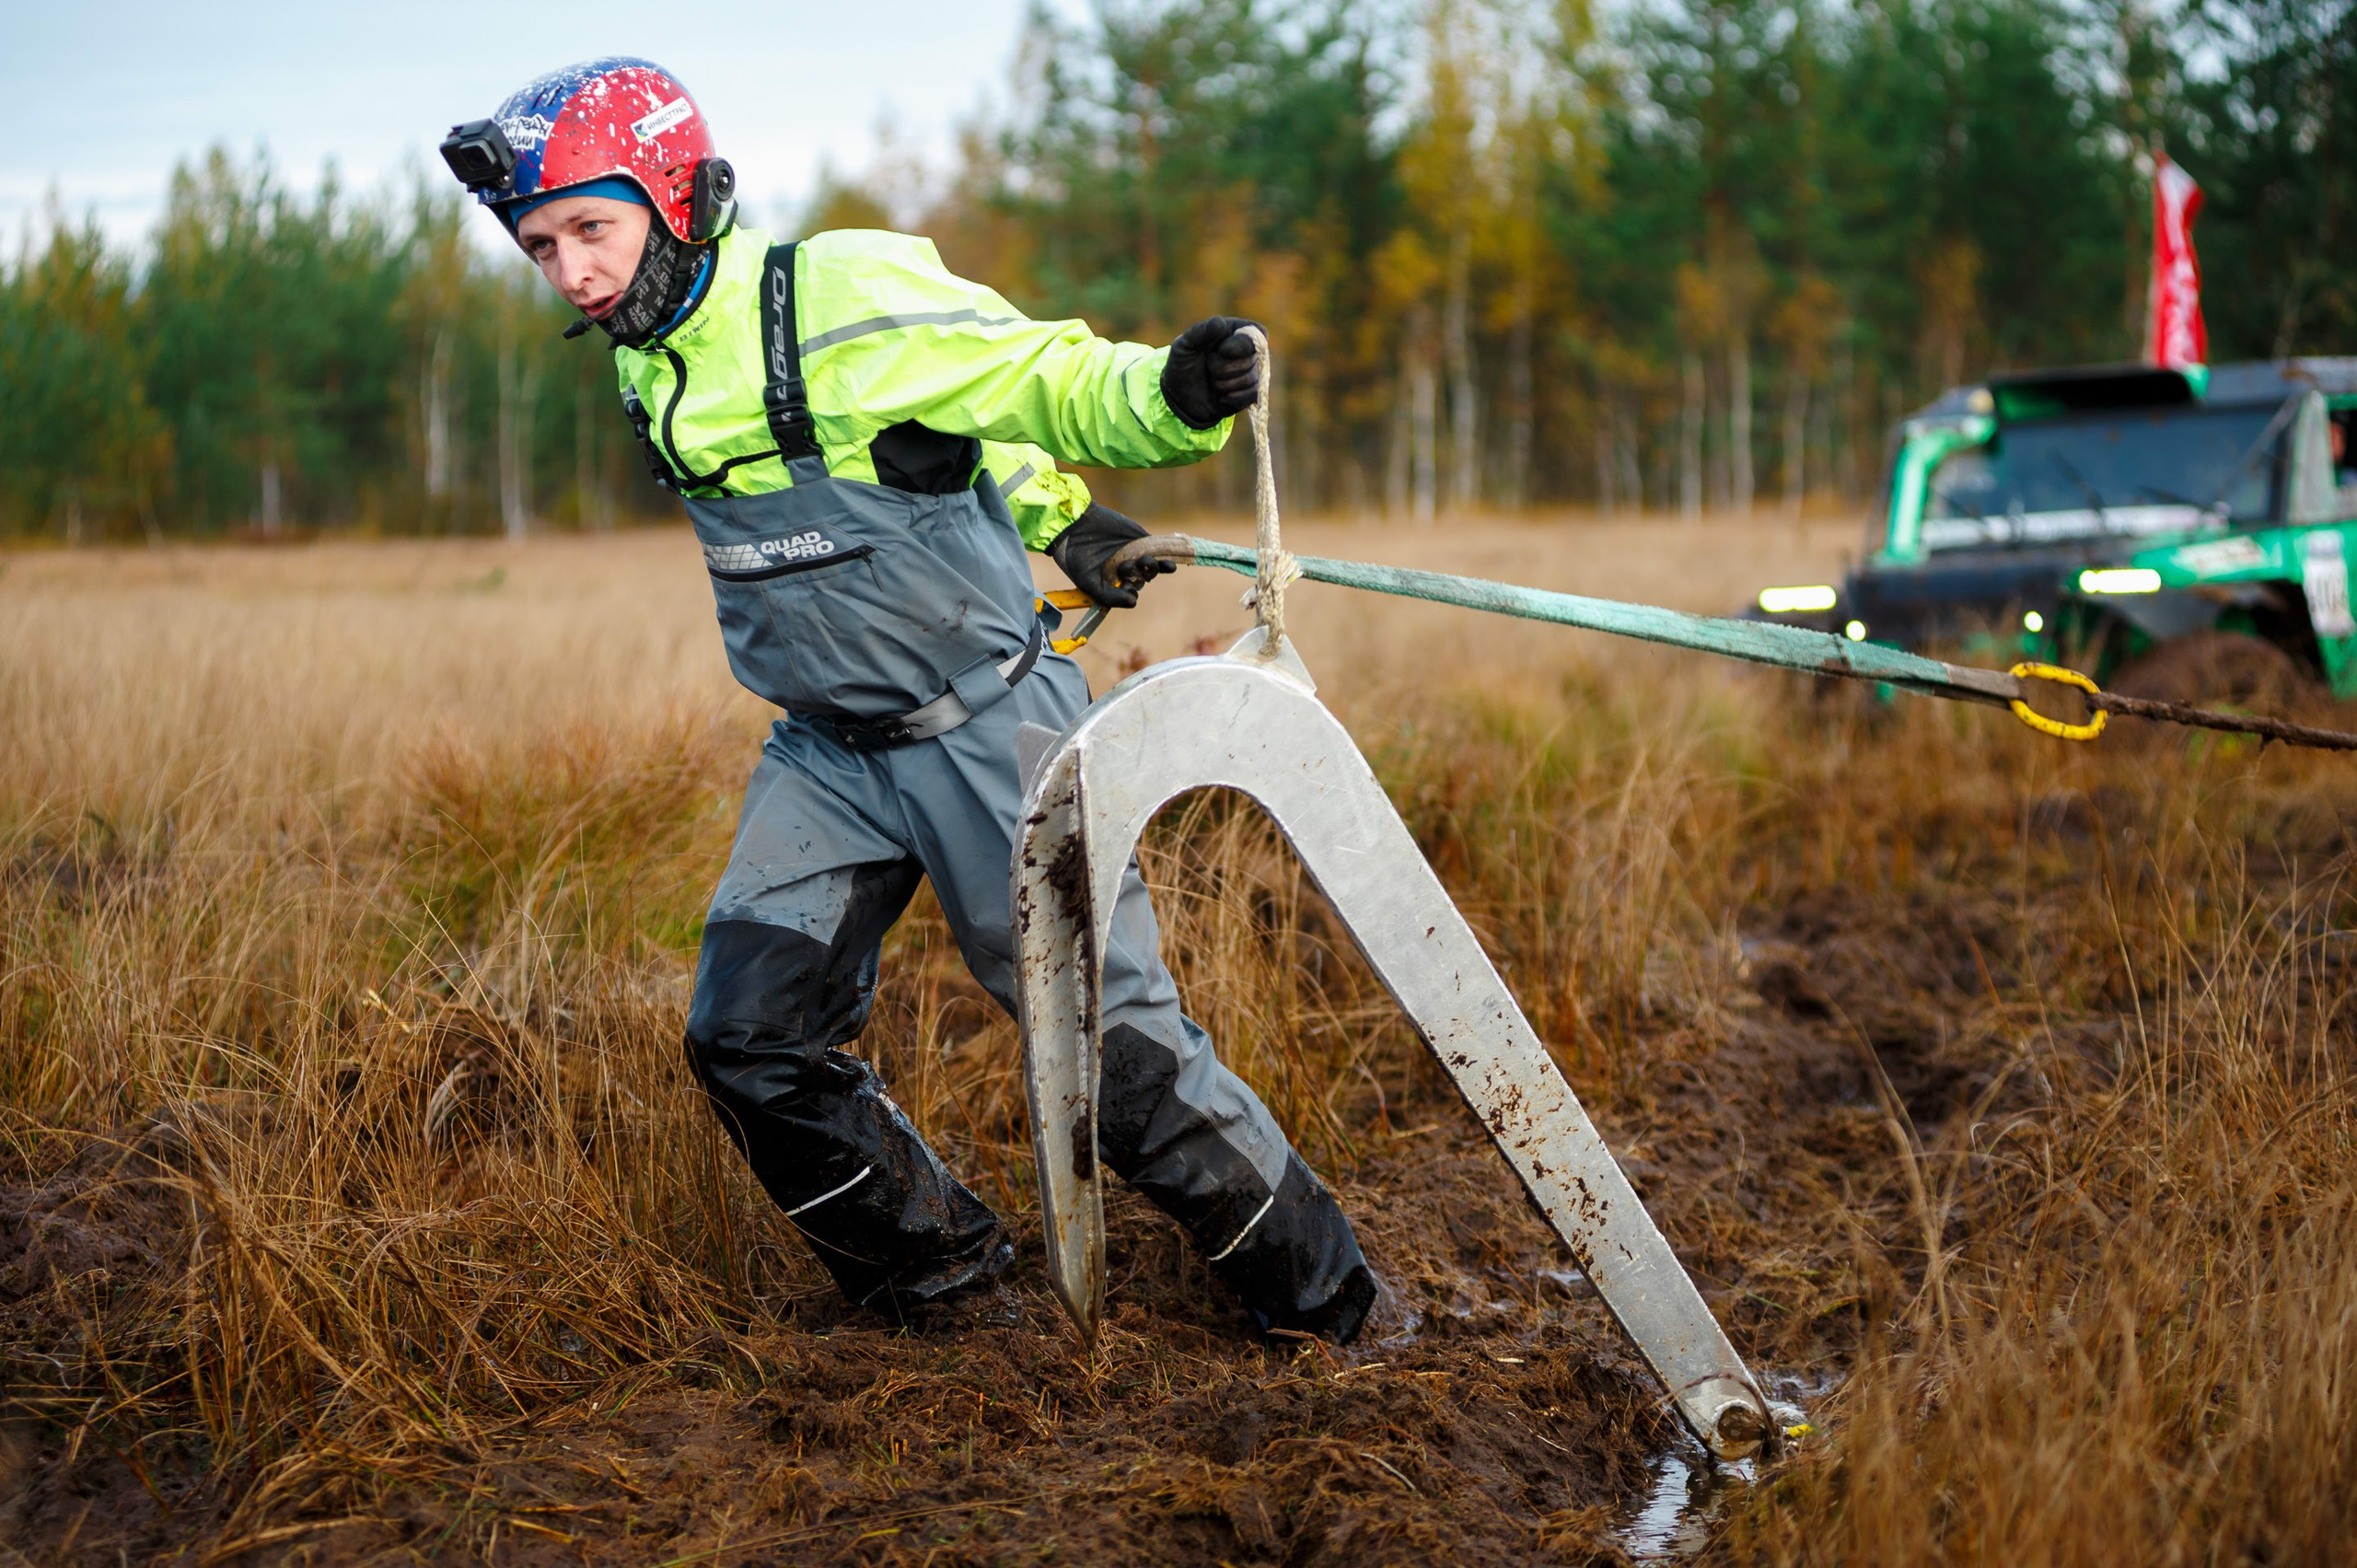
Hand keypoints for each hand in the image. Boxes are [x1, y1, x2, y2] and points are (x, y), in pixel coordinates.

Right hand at [1049, 503, 1177, 608]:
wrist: (1074, 525)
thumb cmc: (1076, 557)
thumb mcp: (1088, 583)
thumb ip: (1109, 597)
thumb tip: (1134, 603)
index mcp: (1111, 582)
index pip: (1128, 594)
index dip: (1129, 594)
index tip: (1125, 587)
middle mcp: (1123, 570)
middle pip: (1141, 581)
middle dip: (1137, 577)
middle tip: (1124, 565)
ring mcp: (1133, 555)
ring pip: (1150, 570)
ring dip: (1152, 569)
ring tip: (1144, 561)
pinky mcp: (1140, 541)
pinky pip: (1158, 553)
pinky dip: (1165, 562)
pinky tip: (1171, 566)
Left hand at [1160, 316, 1262, 429]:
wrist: (1180, 396)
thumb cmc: (1183, 364)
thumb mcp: (1184, 345)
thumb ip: (1200, 332)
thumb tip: (1219, 322)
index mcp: (1235, 332)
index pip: (1256, 333)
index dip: (1243, 343)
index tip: (1223, 349)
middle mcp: (1247, 352)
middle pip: (1250, 359)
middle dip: (1223, 367)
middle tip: (1208, 367)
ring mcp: (1250, 373)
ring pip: (1250, 378)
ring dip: (1224, 384)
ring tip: (1211, 381)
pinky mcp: (1250, 393)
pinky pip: (1253, 395)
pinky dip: (1233, 397)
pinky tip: (1220, 396)